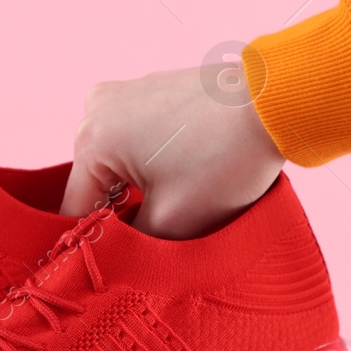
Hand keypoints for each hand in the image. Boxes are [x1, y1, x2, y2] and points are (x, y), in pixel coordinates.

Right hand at [61, 66, 285, 238]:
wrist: (275, 102)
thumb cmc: (225, 157)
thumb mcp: (172, 222)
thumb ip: (130, 244)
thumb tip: (115, 253)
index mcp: (92, 138)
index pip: (75, 211)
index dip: (94, 243)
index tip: (117, 261)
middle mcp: (97, 108)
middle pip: (95, 184)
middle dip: (122, 211)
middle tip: (160, 230)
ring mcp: (125, 93)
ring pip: (117, 163)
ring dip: (139, 188)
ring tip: (179, 199)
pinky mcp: (152, 89)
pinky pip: (138, 139)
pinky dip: (155, 162)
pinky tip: (188, 172)